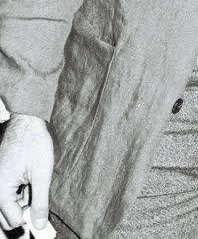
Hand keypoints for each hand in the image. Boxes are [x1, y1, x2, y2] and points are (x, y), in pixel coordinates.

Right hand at [0, 114, 53, 232]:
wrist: (26, 122)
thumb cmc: (33, 144)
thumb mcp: (42, 174)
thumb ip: (40, 202)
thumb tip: (40, 225)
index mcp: (1, 191)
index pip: (14, 220)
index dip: (30, 215)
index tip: (40, 207)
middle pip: (7, 217)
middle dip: (23, 210)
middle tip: (37, 193)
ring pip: (8, 205)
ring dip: (22, 199)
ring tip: (32, 181)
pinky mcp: (0, 177)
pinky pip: (7, 192)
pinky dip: (19, 190)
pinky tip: (28, 177)